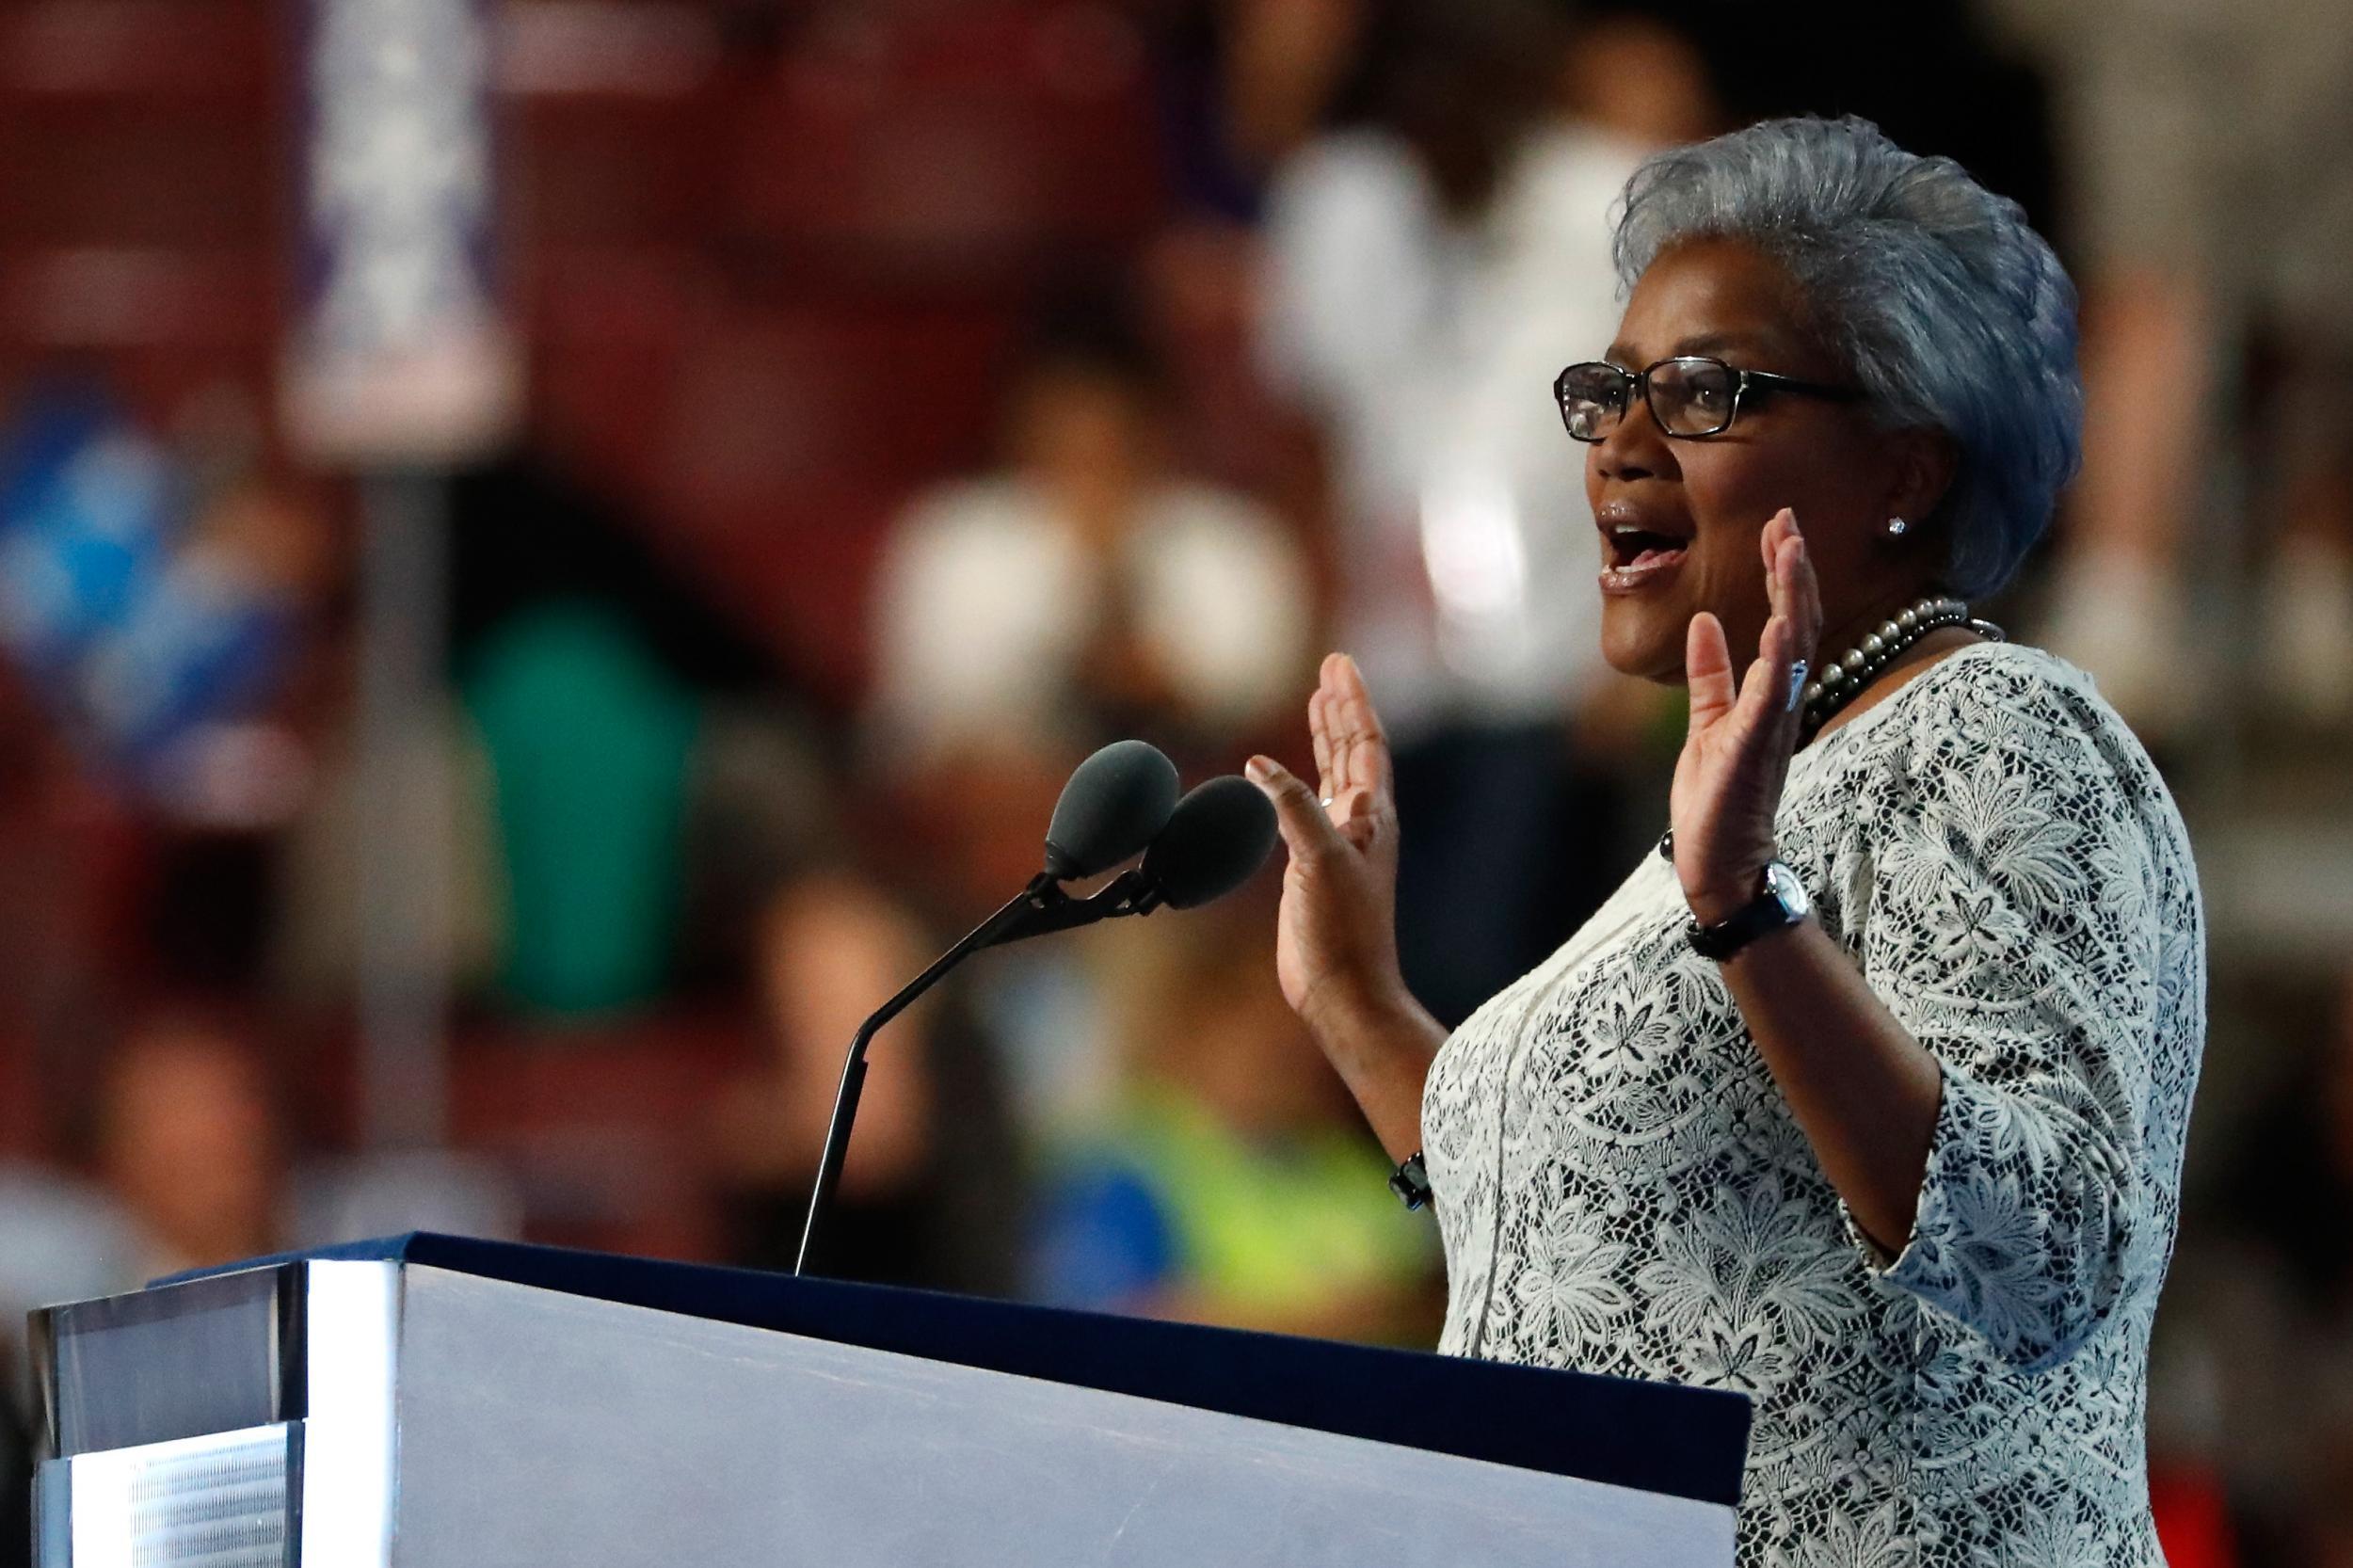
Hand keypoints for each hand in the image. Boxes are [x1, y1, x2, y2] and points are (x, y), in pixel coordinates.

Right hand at [1247, 653, 1408, 1035]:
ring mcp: (1336, 845)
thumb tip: (1260, 763)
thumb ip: (1293, 806)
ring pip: (1331, 775)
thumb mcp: (1318, 860)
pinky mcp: (1312, 868)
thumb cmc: (1342, 932)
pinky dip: (1293, 781)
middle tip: (1331, 668)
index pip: (1364, 743)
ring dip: (1324, 737)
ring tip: (1317, 702)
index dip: (1351, 702)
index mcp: (1371, 817)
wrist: (1342, 991)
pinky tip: (1277, 775)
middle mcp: (1359, 824)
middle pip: (1352, 750)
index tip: (1337, 663)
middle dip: (1340, 708)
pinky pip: (1305, 807)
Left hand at [1671, 508, 1820, 923]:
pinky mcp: (1754, 747)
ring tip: (1788, 551)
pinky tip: (1775, 624)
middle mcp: (1781, 702)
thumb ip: (1710, 674)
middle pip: (1797, 623)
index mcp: (1770, 693)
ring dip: (1791, 598)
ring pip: (1793, 649)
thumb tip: (1703, 622)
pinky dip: (1775, 658)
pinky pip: (1771, 696)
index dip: (1782, 573)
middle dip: (1792, 570)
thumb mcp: (1706, 722)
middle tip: (1787, 520)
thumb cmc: (1717, 799)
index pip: (1783, 620)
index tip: (1778, 527)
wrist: (1718, 862)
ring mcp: (1772, 724)